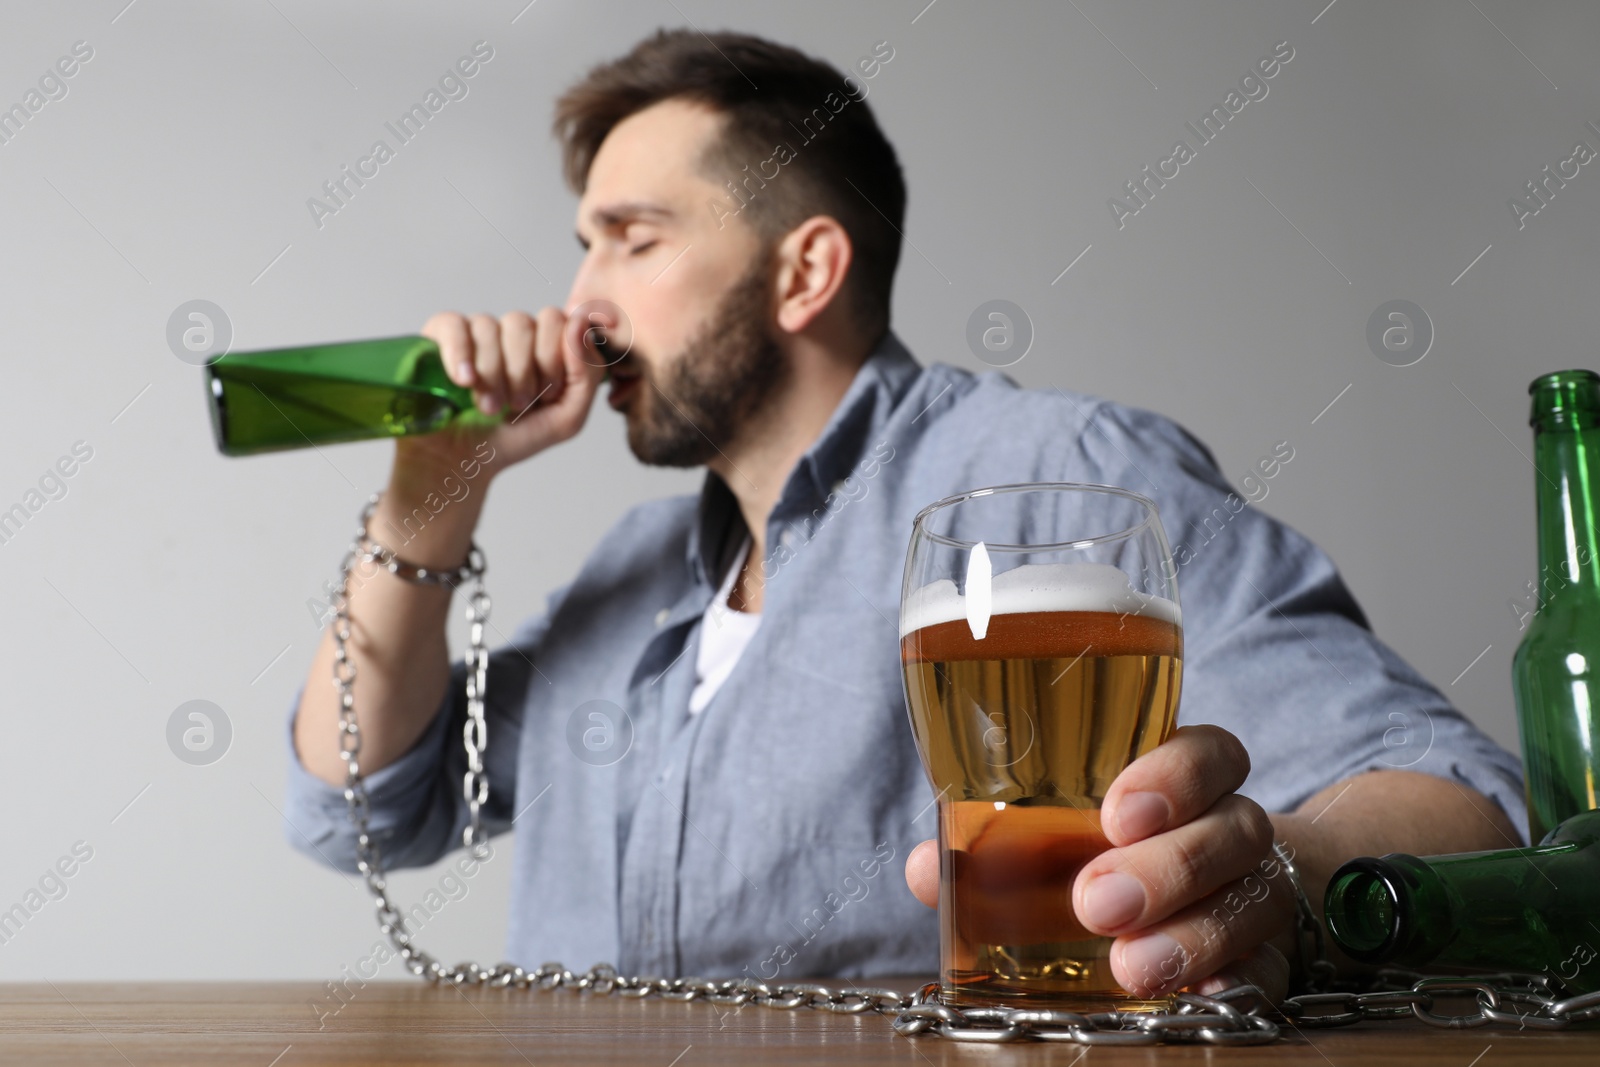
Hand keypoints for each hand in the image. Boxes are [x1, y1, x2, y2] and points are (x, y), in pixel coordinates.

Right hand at [397, 307, 609, 477]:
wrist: (465, 460)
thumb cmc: (516, 437)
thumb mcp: (567, 418)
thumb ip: (587, 374)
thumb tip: (579, 323)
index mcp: (546, 344)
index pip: (559, 321)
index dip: (553, 360)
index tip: (545, 396)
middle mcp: (513, 333)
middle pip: (524, 323)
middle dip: (522, 371)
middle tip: (516, 404)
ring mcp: (477, 331)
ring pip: (489, 327)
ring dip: (492, 376)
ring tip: (488, 408)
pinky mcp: (441, 335)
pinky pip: (453, 326)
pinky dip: (460, 356)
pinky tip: (465, 382)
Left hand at [904, 724, 1297, 1001]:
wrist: (1195, 902)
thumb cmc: (1103, 855)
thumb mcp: (1053, 840)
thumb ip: (994, 846)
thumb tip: (923, 867)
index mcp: (1181, 781)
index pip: (1209, 752)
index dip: (1175, 774)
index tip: (1116, 811)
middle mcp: (1228, 829)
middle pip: (1234, 827)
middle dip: (1167, 865)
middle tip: (1098, 901)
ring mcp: (1255, 893)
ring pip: (1254, 898)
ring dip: (1192, 933)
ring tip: (1132, 966)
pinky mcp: (1265, 958)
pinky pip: (1269, 969)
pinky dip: (1235, 981)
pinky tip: (1198, 994)